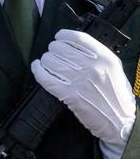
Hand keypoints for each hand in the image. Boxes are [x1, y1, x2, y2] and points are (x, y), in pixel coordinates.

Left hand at [31, 29, 135, 158]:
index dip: (63, 35)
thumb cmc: (116, 95)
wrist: (121, 123)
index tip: (59, 38)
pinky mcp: (69, 94)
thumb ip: (97, 55)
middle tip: (56, 56)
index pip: (78, 38)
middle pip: (59, 47)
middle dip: (54, 50)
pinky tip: (38, 67)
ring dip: (46, 61)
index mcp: (106, 59)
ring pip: (49, 60)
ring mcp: (80, 81)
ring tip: (49, 64)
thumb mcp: (114, 70)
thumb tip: (73, 43)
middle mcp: (93, 67)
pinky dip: (37, 70)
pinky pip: (44, 76)